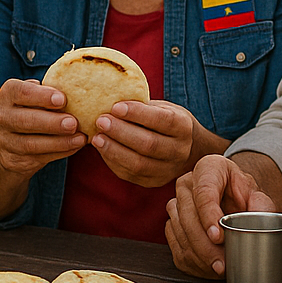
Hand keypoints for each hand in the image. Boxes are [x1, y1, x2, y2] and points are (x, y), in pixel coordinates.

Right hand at [0, 79, 86, 178]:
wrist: (13, 139)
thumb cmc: (33, 108)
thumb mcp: (36, 95)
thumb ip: (49, 92)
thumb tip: (77, 89)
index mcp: (8, 94)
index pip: (21, 92)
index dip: (41, 96)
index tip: (63, 99)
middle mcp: (2, 116)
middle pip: (25, 120)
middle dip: (51, 123)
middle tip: (73, 123)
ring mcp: (5, 140)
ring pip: (31, 144)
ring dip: (59, 142)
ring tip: (80, 139)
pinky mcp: (13, 159)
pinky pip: (38, 157)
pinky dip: (59, 152)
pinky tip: (75, 146)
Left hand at [94, 100, 216, 187]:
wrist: (185, 148)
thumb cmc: (165, 121)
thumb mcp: (162, 108)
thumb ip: (142, 107)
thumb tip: (109, 100)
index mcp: (184, 127)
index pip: (162, 120)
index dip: (138, 113)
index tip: (116, 106)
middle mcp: (179, 151)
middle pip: (149, 144)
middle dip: (121, 132)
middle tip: (101, 121)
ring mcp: (167, 170)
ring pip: (138, 164)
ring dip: (114, 150)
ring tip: (97, 137)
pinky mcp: (153, 182)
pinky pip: (130, 174)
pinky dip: (113, 161)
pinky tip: (102, 149)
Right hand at [164, 155, 274, 278]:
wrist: (234, 201)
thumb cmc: (244, 196)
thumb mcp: (258, 197)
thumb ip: (261, 207)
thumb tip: (258, 222)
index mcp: (209, 168)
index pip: (204, 191)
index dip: (208, 216)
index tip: (218, 237)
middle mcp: (187, 183)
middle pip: (188, 215)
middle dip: (204, 244)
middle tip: (222, 262)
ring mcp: (176, 203)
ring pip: (179, 231)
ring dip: (198, 255)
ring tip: (219, 266)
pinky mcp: (172, 223)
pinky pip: (175, 246)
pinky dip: (190, 260)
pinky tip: (207, 267)